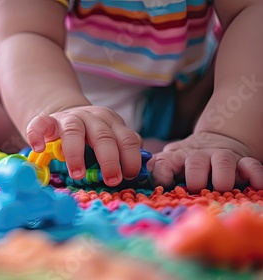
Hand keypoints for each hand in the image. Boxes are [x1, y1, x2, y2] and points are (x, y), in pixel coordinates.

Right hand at [26, 105, 142, 185]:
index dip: (130, 157)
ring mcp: (69, 118)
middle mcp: (92, 118)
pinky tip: (38, 148)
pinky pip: (40, 124)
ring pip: (74, 131)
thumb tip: (139, 172)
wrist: (64, 116)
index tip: (129, 176)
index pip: (126, 138)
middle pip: (103, 136)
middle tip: (112, 179)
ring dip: (76, 154)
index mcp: (111, 123)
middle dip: (109, 159)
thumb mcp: (109, 137)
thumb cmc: (89, 136)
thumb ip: (122, 149)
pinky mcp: (48, 121)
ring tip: (78, 174)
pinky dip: (37, 134)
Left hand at [148, 132, 262, 191]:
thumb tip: (138, 177)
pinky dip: (255, 175)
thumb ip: (155, 170)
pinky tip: (257, 185)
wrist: (215, 141)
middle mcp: (199, 156)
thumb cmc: (186, 162)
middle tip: (195, 189)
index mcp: (176, 158)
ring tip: (221, 188)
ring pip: (223, 162)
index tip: (163, 183)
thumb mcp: (169, 163)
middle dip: (195, 178)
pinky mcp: (242, 161)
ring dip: (222, 178)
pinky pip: (251, 165)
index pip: (164, 163)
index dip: (162, 173)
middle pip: (196, 163)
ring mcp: (221, 157)